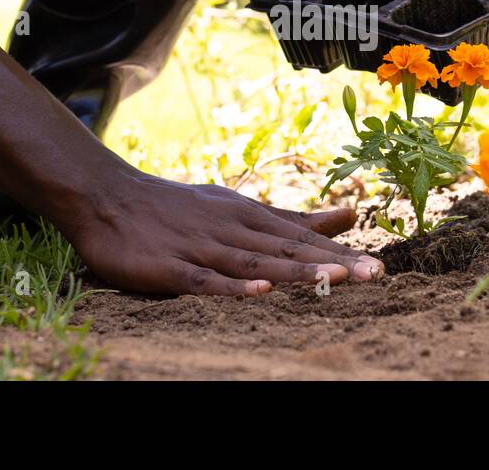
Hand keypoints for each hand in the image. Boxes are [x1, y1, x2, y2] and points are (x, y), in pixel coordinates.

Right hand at [69, 174, 382, 295]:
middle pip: (288, 250)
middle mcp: (231, 229)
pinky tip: (260, 291)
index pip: (302, 238)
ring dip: (296, 272)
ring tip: (337, 279)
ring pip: (256, 262)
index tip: (379, 265)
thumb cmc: (181, 207)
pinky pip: (205, 281)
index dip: (340, 253)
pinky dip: (232, 285)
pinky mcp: (170, 268)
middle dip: (333, 263)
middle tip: (375, 274)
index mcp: (249, 216)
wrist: (108, 197)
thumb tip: (348, 215)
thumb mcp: (240, 207)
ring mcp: (201, 248)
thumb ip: (294, 219)